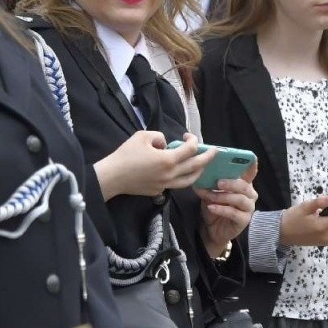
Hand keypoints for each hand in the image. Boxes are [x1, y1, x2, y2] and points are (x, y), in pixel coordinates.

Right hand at [94, 130, 215, 199]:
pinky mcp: (159, 191)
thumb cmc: (126, 155)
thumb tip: (165, 143)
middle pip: (196, 166)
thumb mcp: (142, 136)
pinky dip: (183, 178)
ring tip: (202, 165)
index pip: (190, 149)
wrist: (113, 177)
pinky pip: (176, 184)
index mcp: (168, 159)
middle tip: (215, 151)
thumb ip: (159, 136)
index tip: (188, 136)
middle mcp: (171, 174)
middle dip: (207, 157)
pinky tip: (182, 173)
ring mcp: (166, 185)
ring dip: (199, 171)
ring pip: (190, 180)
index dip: (193, 140)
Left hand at [196, 161, 257, 256]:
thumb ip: (208, 184)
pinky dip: (222, 209)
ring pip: (240, 199)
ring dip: (223, 196)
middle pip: (244, 186)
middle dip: (231, 183)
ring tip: (210, 196)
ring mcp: (248, 208)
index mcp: (243, 184)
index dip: (252, 165)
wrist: (212, 230)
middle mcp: (249, 195)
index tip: (252, 157)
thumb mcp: (209, 193)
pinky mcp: (244, 220)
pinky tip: (212, 207)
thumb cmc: (214, 207)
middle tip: (218, 182)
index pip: (250, 173)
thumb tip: (198, 174)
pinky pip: (235, 213)